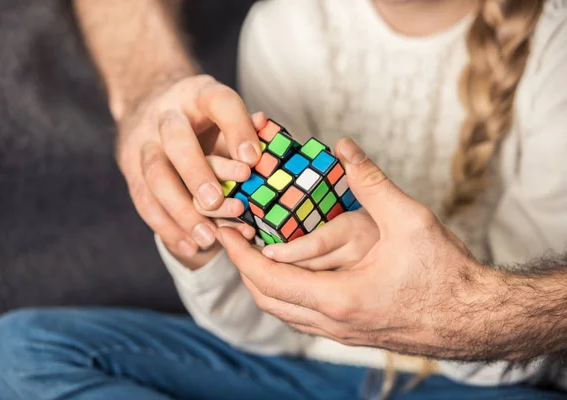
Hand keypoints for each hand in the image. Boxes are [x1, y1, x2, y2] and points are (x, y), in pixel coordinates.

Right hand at [115, 74, 260, 259]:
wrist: (148, 104)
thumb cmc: (200, 116)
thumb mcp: (222, 112)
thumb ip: (244, 126)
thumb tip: (265, 125)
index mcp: (198, 95)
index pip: (218, 102)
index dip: (236, 129)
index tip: (252, 161)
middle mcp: (167, 116)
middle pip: (177, 140)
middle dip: (197, 173)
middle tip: (216, 202)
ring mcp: (144, 142)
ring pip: (155, 176)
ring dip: (181, 210)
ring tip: (208, 237)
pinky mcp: (131, 169)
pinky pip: (144, 201)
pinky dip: (167, 228)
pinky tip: (190, 247)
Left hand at [216, 138, 501, 360]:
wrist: (475, 319)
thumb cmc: (446, 274)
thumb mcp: (411, 220)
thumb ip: (372, 182)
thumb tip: (344, 147)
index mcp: (339, 298)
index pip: (268, 278)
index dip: (239, 253)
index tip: (223, 231)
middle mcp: (333, 322)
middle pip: (266, 298)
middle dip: (243, 267)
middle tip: (233, 237)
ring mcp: (341, 332)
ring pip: (283, 311)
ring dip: (262, 281)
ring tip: (254, 250)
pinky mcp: (351, 333)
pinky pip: (302, 316)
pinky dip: (284, 293)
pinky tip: (290, 271)